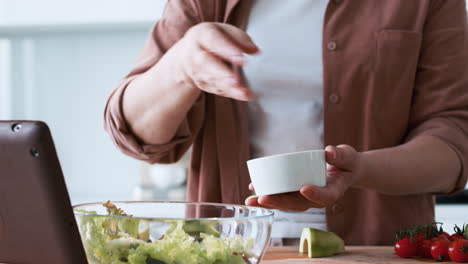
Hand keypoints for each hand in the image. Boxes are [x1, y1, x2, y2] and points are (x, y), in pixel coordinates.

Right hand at [171, 22, 258, 100]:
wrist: (187, 52)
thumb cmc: (211, 39)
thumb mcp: (225, 32)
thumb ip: (240, 39)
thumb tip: (254, 50)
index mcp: (202, 35)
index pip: (213, 41)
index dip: (228, 50)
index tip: (242, 59)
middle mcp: (195, 53)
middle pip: (205, 63)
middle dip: (221, 73)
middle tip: (235, 80)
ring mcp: (196, 70)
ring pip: (211, 80)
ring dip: (228, 88)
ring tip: (244, 93)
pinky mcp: (201, 83)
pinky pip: (216, 89)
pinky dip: (230, 93)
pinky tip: (242, 95)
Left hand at [245, 145, 363, 210]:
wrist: (344, 171)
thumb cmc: (347, 164)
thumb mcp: (348, 157)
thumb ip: (341, 155)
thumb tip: (329, 152)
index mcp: (333, 192)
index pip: (325, 197)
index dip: (315, 194)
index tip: (304, 188)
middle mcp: (317, 199)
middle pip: (298, 204)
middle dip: (279, 202)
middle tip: (263, 198)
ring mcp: (305, 198)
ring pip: (286, 203)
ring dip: (268, 202)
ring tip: (250, 200)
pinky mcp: (296, 193)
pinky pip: (281, 197)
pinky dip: (267, 195)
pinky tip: (252, 190)